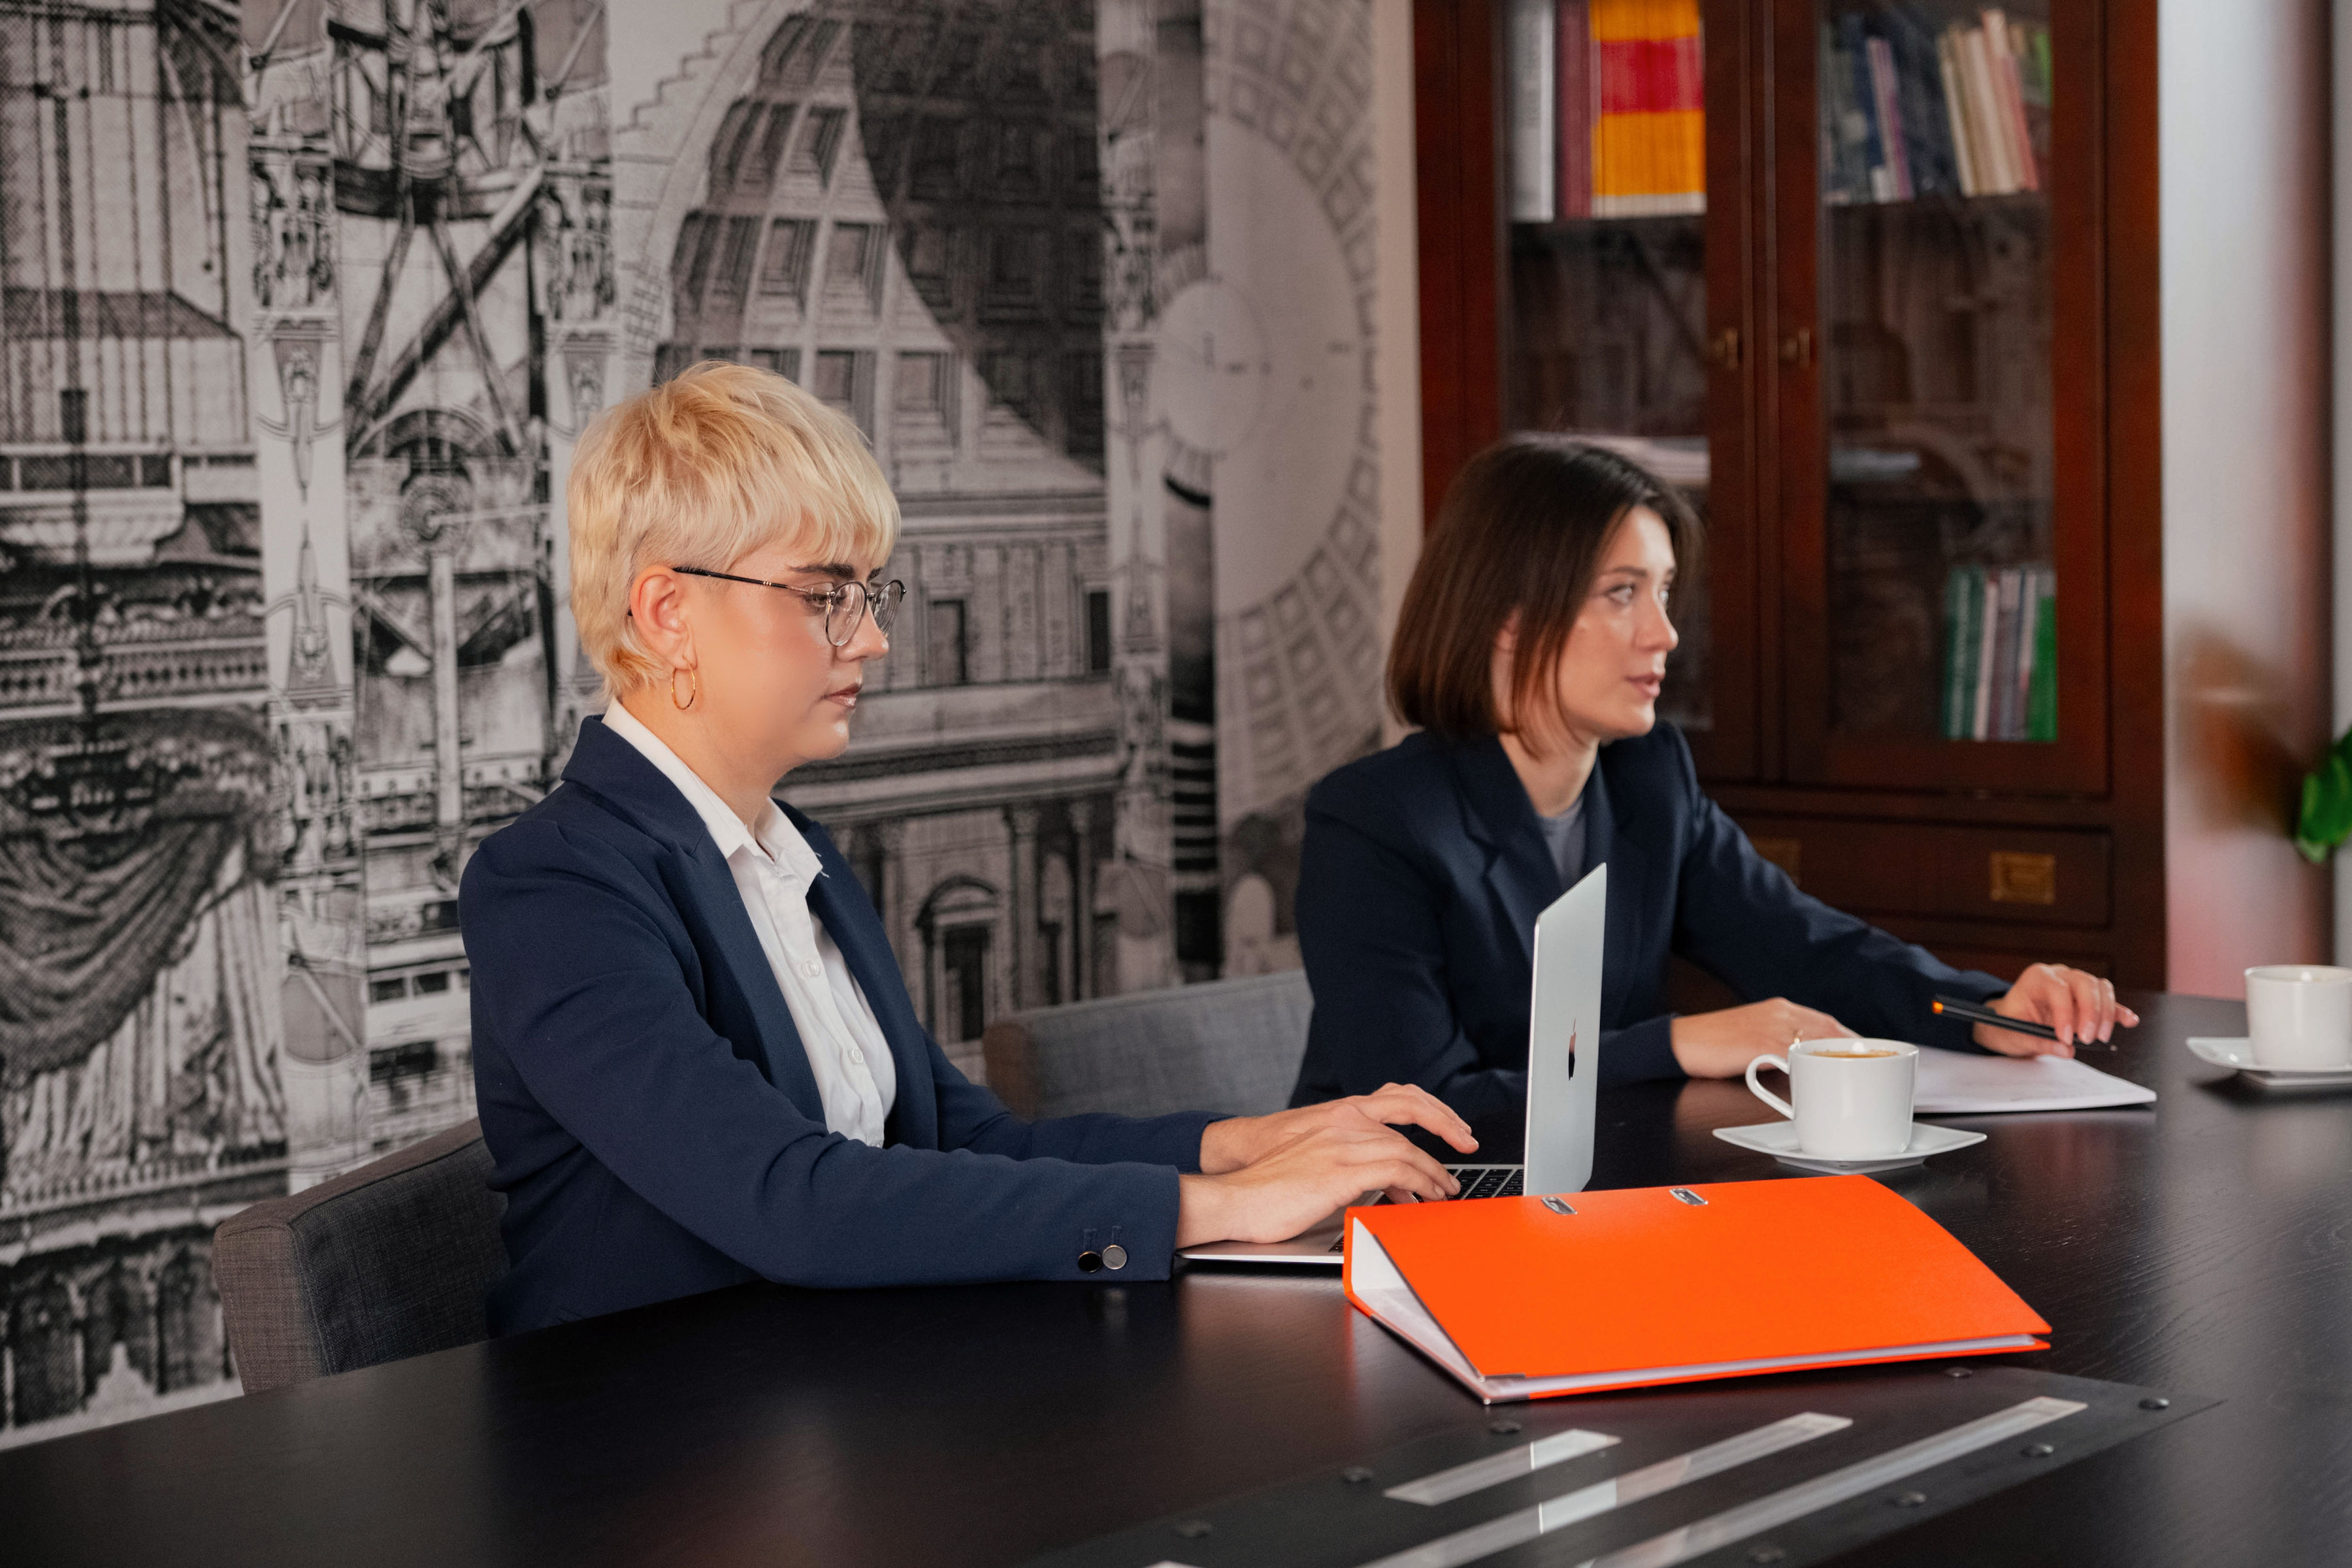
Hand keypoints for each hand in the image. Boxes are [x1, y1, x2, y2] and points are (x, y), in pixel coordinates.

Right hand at [1177, 1113, 1463, 1247]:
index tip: (1452, 1126)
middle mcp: (1342, 1120)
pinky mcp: (1340, 1170)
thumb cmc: (1269, 1183)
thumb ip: (1351, 1158)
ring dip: (1433, 1169)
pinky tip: (1425, 1196)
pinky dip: (1419, 1182)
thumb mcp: (1315, 1159)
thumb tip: (1388, 1181)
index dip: (1431, 1108)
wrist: (1237, 1195)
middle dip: (1445, 1128)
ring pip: (1406, 1147)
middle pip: (1409, 1114)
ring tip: (1444, 1188)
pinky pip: (1396, 1169)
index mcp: (1336, 1113)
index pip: (1396, 1098)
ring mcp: (1341, 1143)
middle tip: (1466, 1146)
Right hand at [1670, 998, 1856, 1078]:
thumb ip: (1778, 1043)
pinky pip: (1797, 1055)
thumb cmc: (1712, 1043)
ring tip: (1860, 1073)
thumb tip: (1801, 1063)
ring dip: (1841, 1056)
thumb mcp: (1751, 1035)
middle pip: (1829, 1027)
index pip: (1824, 1019)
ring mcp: (1772, 1027)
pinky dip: (1815, 1066)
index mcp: (1778, 1008)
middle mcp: (1780, 1013)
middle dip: (1854, 1045)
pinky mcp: (1762, 1045)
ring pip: (1818, 1039)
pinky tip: (1826, 1079)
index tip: (1866, 1050)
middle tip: (1875, 1064)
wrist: (1680, 1042)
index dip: (1849, 1035)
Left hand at [1974, 964, 2137, 1056]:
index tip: (2066, 1037)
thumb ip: (2039, 1042)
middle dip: (2090, 1012)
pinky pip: (2107, 1000)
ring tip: (2101, 1037)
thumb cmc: (2009, 1024)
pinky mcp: (2088, 997)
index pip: (2058, 989)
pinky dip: (2118, 1011)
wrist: (2009, 1022)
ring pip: (2100, 988)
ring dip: (2106, 1013)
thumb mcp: (2014, 1035)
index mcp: (2036, 978)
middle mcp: (2059, 975)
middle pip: (2085, 983)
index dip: (2065, 1013)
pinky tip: (2129, 1021)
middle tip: (2087, 1039)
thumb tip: (2067, 1050)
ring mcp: (2076, 982)